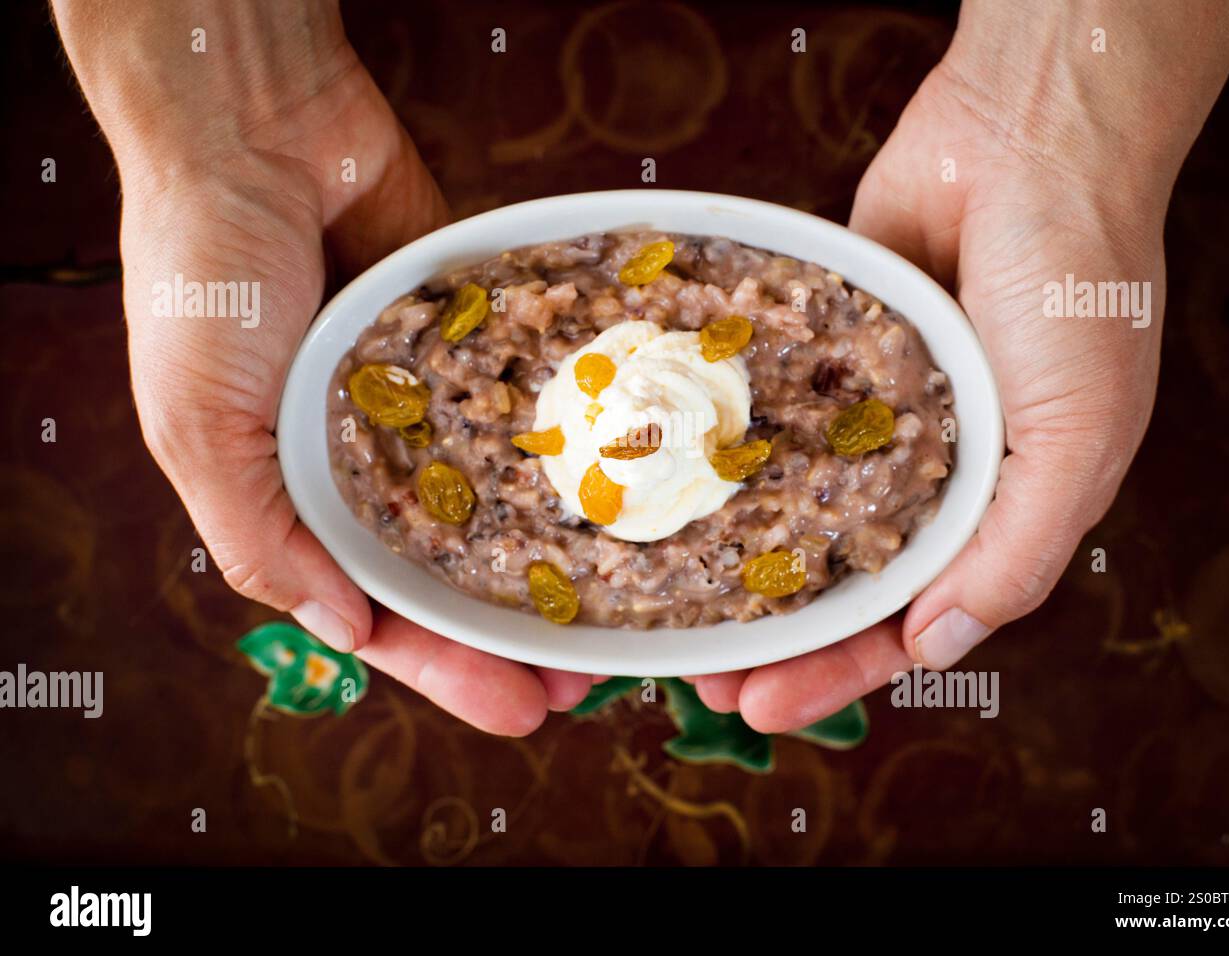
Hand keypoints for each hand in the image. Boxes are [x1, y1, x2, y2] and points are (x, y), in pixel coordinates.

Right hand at [57, 1, 590, 733]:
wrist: (253, 129)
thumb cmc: (203, 277)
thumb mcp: (198, 423)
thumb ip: (260, 536)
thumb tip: (339, 631)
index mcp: (295, 496)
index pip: (377, 607)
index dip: (444, 665)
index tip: (519, 709)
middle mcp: (371, 459)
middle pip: (456, 568)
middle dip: (514, 628)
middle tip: (586, 681)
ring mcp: (431, 400)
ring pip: (505, 497)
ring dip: (556, 551)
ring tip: (623, 604)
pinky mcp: (476, 337)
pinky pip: (526, 400)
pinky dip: (567, 440)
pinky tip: (625, 481)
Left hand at [691, 0, 1228, 729]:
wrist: (1027, 143)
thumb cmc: (1077, 291)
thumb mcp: (1076, 439)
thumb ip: (1014, 553)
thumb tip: (941, 648)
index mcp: (992, 510)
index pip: (906, 620)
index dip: (837, 671)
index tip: (764, 707)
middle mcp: (924, 472)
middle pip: (832, 580)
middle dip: (769, 636)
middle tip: (696, 681)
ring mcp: (865, 417)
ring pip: (786, 511)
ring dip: (734, 563)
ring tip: (669, 612)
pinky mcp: (819, 356)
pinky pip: (765, 424)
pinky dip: (726, 461)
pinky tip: (669, 496)